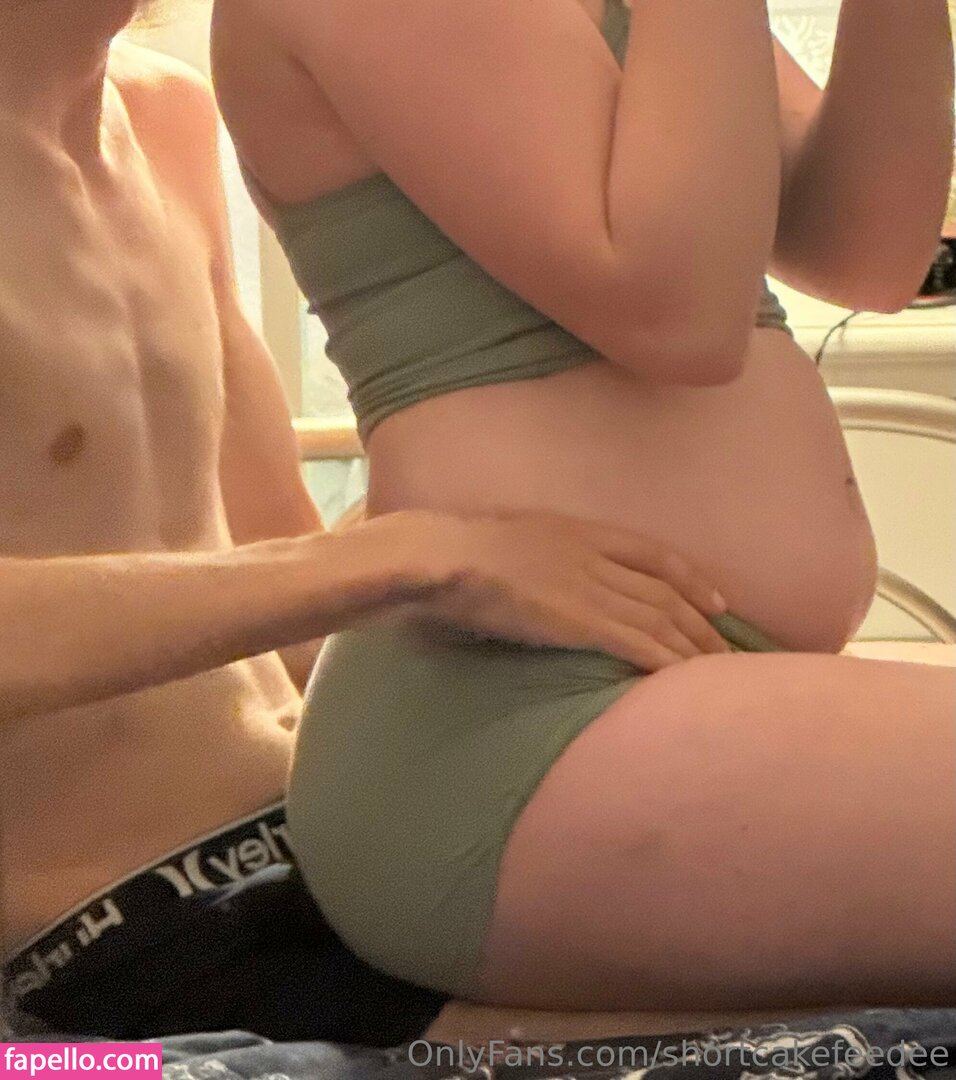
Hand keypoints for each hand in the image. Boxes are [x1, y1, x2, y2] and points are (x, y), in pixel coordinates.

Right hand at [370, 509, 731, 669]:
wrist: (442, 556)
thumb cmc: (460, 552)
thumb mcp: (512, 540)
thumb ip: (541, 558)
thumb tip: (546, 581)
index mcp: (580, 533)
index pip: (654, 554)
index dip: (691, 578)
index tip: (717, 600)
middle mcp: (594, 557)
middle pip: (666, 592)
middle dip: (704, 623)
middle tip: (734, 649)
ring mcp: (589, 588)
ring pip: (659, 618)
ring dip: (693, 646)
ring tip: (722, 671)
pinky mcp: (578, 621)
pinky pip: (635, 642)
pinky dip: (664, 660)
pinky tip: (684, 679)